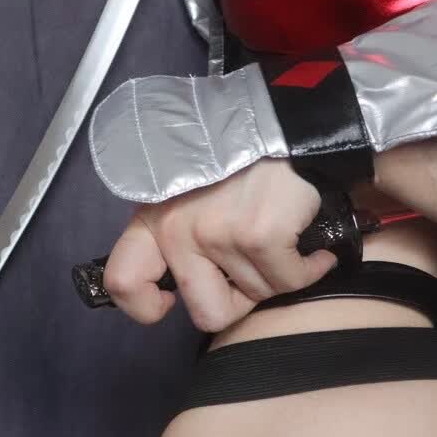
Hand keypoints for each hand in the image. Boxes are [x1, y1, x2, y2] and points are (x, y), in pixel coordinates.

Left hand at [99, 158, 338, 331]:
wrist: (286, 124)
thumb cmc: (241, 160)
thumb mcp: (189, 191)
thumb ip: (179, 234)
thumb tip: (196, 287)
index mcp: (154, 219)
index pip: (123, 280)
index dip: (146, 307)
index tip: (173, 302)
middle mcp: (178, 231)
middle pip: (205, 312)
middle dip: (239, 303)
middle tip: (254, 276)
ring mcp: (218, 235)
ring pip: (258, 295)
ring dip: (279, 275)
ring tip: (286, 242)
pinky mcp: (260, 236)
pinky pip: (291, 279)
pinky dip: (310, 269)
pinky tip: (313, 249)